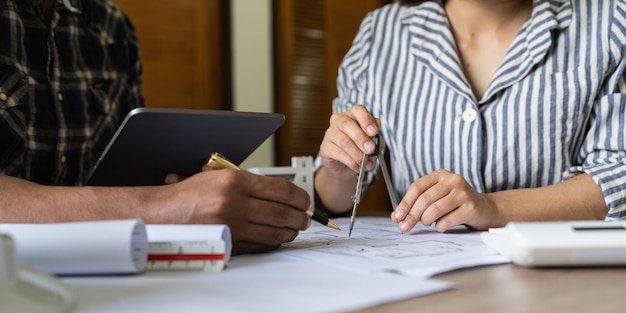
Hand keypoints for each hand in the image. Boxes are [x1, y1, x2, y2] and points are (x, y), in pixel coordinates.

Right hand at [158, 169, 311, 254]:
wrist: (165, 212)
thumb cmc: (192, 193)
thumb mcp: (220, 175)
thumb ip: (251, 182)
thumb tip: (284, 193)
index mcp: (235, 181)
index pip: (282, 190)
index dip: (300, 197)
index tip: (306, 201)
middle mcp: (236, 203)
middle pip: (283, 213)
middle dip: (301, 217)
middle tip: (306, 217)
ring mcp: (233, 225)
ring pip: (276, 232)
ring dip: (291, 231)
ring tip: (295, 228)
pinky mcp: (230, 243)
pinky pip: (262, 245)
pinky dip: (275, 242)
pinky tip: (277, 237)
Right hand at [319, 104, 381, 179]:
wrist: (346, 167)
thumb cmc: (361, 150)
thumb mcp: (373, 143)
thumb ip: (377, 139)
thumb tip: (376, 136)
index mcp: (353, 115)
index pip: (358, 110)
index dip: (366, 120)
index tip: (374, 132)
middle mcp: (339, 121)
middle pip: (347, 124)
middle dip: (361, 138)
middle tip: (370, 150)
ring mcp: (330, 133)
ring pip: (343, 141)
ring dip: (357, 154)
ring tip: (365, 162)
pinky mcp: (325, 147)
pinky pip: (338, 153)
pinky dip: (350, 162)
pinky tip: (357, 166)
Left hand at [390, 169, 501, 232]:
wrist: (486, 209)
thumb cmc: (456, 205)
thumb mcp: (437, 198)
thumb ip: (418, 204)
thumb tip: (396, 217)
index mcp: (440, 175)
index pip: (417, 187)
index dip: (405, 203)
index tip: (397, 216)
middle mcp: (452, 180)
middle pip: (424, 199)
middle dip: (412, 215)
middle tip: (405, 227)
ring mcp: (463, 193)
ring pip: (435, 209)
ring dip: (426, 220)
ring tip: (428, 223)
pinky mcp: (471, 207)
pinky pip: (448, 220)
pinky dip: (440, 226)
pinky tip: (442, 226)